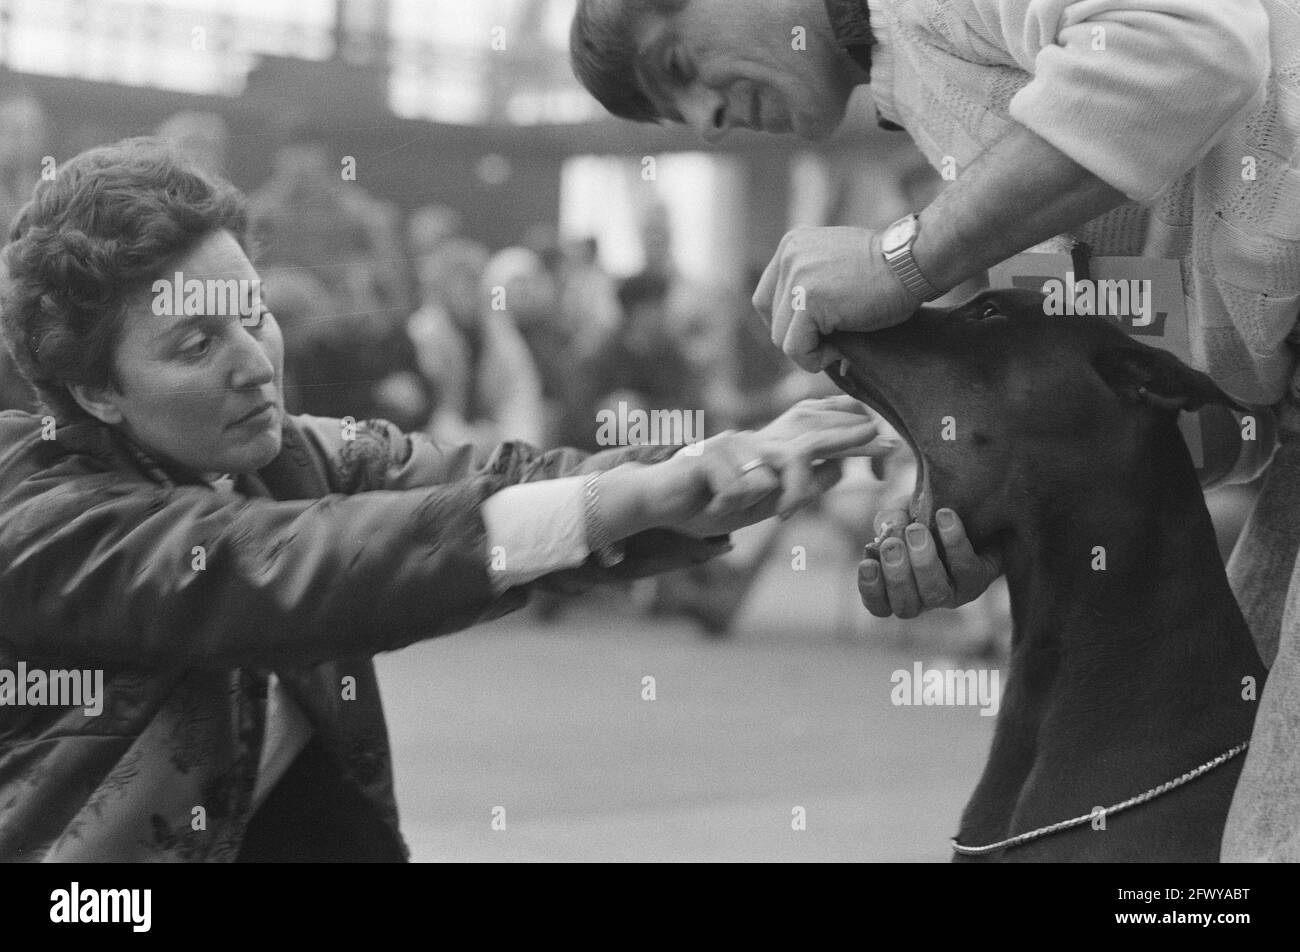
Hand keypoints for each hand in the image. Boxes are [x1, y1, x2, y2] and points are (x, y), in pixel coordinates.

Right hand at [647, 396, 893, 537]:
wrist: (656, 503)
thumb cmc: (708, 502)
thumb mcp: (759, 503)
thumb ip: (794, 488)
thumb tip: (836, 472)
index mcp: (768, 451)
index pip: (815, 438)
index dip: (850, 439)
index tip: (888, 444)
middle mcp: (754, 441)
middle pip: (808, 441)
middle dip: (848, 442)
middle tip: (885, 442)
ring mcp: (732, 445)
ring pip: (772, 475)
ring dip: (770, 498)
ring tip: (757, 510)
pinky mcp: (708, 457)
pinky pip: (739, 487)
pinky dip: (730, 503)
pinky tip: (711, 506)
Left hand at [752, 226, 917, 371]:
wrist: (914, 264)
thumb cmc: (888, 273)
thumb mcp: (836, 269)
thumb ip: (810, 287)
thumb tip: (793, 336)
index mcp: (791, 245)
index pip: (767, 299)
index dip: (788, 325)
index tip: (816, 333)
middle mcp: (787, 255)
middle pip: (772, 320)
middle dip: (801, 339)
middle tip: (834, 341)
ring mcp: (795, 275)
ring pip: (781, 338)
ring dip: (810, 350)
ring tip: (840, 343)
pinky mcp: (807, 299)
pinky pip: (795, 348)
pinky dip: (815, 359)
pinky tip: (840, 350)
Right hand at [857, 507, 1001, 618]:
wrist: (973, 514)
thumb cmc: (927, 518)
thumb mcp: (901, 514)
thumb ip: (889, 520)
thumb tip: (891, 528)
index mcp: (898, 589)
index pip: (879, 606)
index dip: (871, 590)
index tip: (867, 563)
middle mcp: (924, 599)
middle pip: (906, 607)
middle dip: (897, 575)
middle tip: (893, 544)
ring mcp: (952, 594)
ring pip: (935, 593)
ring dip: (923, 562)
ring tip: (917, 530)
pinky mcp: (978, 580)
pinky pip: (965, 569)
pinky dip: (953, 542)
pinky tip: (944, 516)